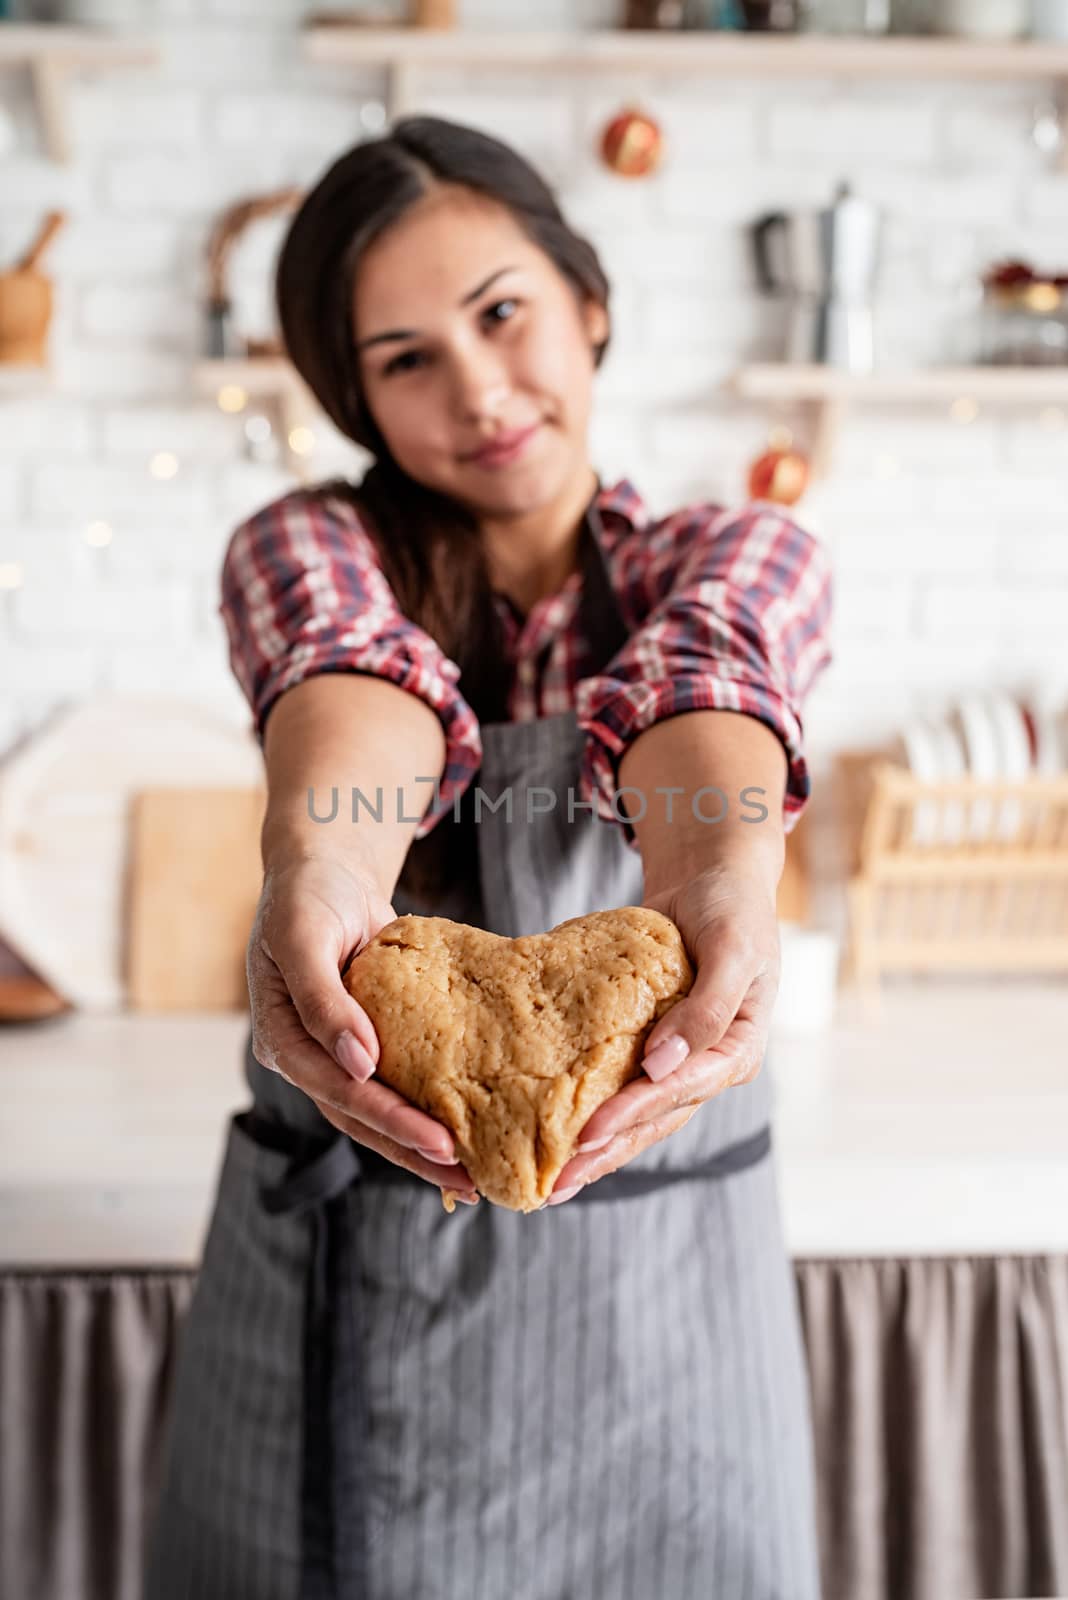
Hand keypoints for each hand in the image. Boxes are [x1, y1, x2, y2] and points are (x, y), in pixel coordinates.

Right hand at [247, 852, 478, 1203]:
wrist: (323, 872)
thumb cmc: (307, 897)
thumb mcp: (304, 937)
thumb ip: (324, 1000)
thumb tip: (358, 1062)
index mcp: (280, 1040)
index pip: (338, 1092)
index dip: (388, 1119)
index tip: (439, 1141)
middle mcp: (306, 1057)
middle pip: (360, 1118)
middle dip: (412, 1151)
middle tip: (467, 1179)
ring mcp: (335, 1054)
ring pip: (377, 1113)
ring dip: (420, 1146)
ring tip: (471, 1178)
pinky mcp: (367, 1043)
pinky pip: (396, 1084)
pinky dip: (426, 1108)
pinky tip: (466, 1130)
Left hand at [544, 861, 779, 1205]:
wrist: (713, 879)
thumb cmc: (730, 907)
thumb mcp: (733, 948)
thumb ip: (707, 1008)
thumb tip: (662, 1064)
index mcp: (737, 1049)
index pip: (681, 1090)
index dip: (634, 1113)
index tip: (588, 1134)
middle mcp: (709, 1065)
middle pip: (655, 1119)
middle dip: (607, 1151)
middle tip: (556, 1184)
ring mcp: (680, 1060)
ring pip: (637, 1115)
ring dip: (598, 1148)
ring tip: (552, 1183)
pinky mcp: (652, 1046)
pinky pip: (621, 1084)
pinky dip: (592, 1109)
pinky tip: (557, 1135)